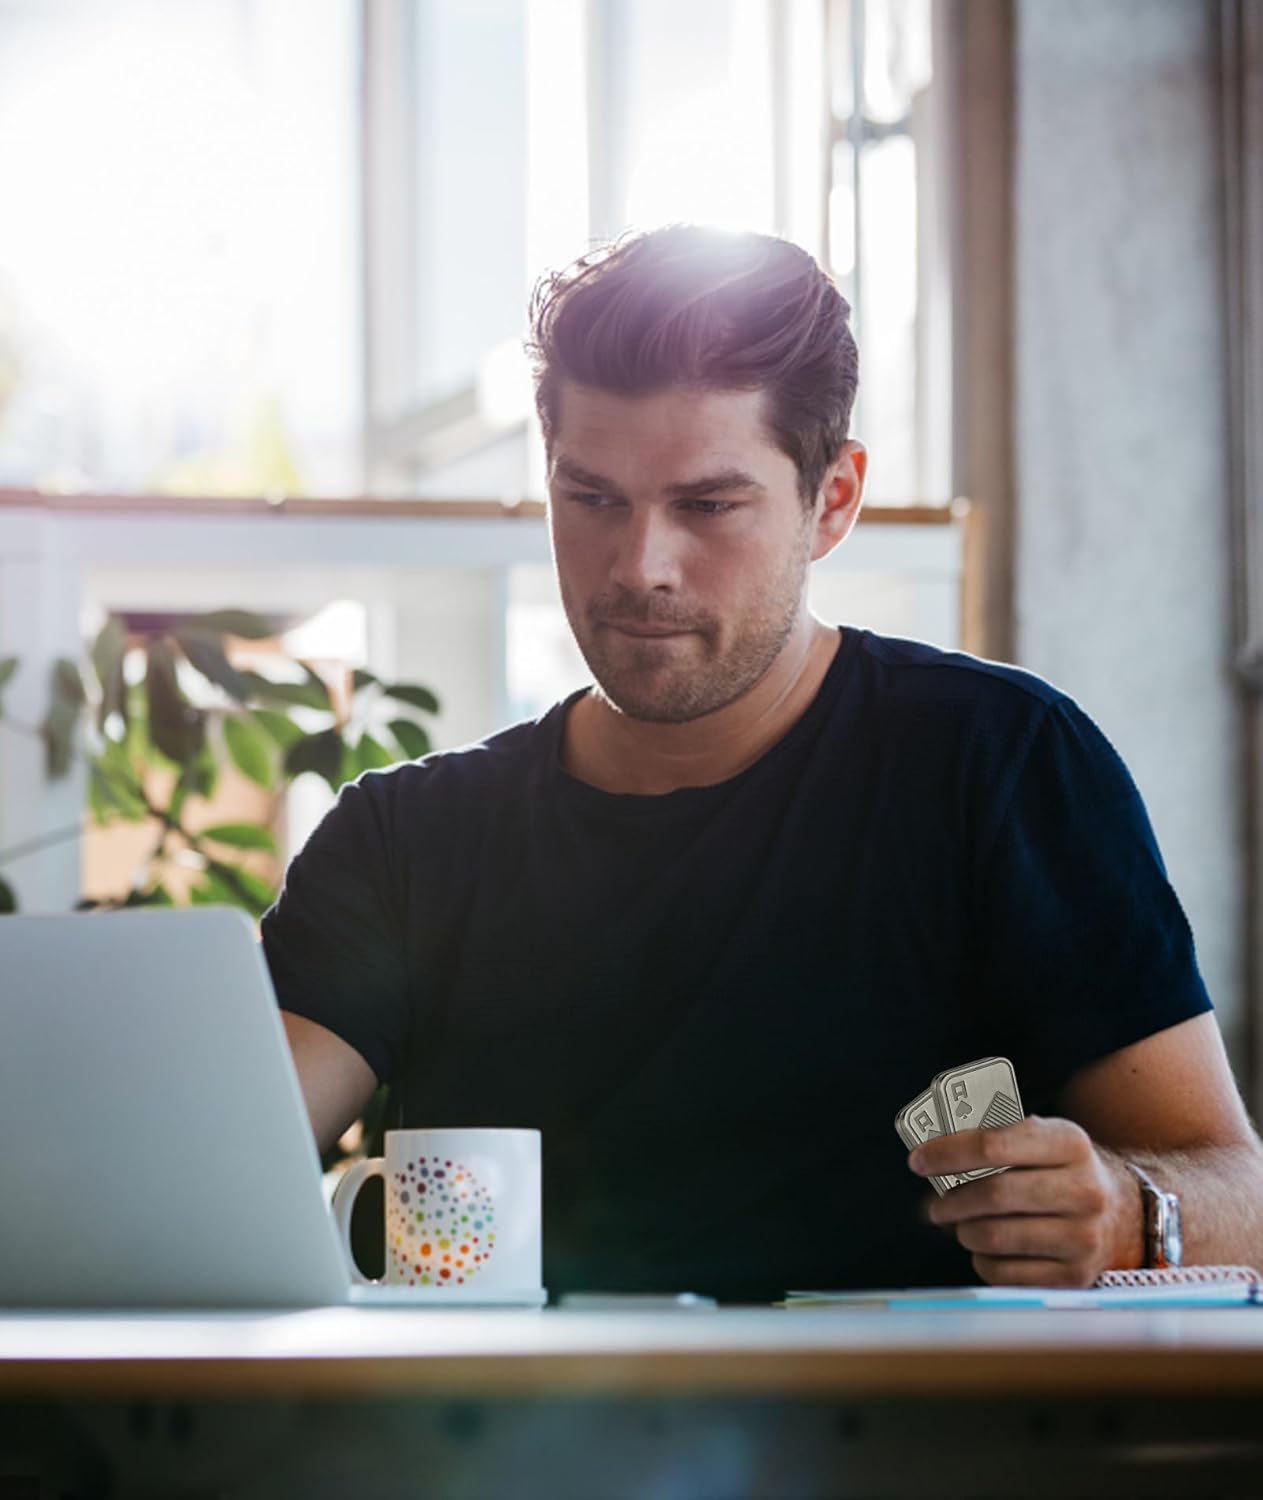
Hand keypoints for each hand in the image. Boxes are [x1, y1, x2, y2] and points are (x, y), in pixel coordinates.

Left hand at [907, 1115, 1141, 1286]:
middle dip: (949, 1200)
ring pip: (993, 1236)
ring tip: (960, 1225)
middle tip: (934, 1205)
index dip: (947, 1153)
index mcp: (1069, 1143)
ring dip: (962, 1231)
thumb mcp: (1039, 1137)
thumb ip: (991, 1136)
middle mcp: (1083, 1190)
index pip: (993, 1145)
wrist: (1122, 1215)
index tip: (917, 1161)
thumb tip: (928, 1156)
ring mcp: (1084, 1237)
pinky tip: (985, 1249)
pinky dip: (981, 1260)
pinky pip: (1003, 1273)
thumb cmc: (1059, 1170)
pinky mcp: (1075, 1276)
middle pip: (992, 1194)